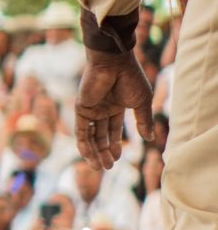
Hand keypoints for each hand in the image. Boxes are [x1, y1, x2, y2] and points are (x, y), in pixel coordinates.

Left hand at [75, 51, 154, 169]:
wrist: (114, 63)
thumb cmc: (130, 78)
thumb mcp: (142, 102)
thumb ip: (144, 120)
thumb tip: (149, 138)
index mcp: (115, 106)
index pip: (113, 129)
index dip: (115, 144)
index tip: (119, 157)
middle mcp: (101, 109)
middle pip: (100, 135)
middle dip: (104, 151)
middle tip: (109, 166)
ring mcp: (90, 109)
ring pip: (90, 136)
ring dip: (94, 152)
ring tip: (100, 166)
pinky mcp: (81, 109)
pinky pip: (81, 130)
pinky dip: (84, 144)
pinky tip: (89, 156)